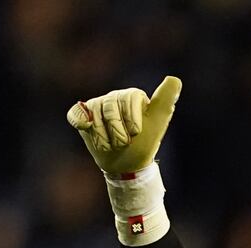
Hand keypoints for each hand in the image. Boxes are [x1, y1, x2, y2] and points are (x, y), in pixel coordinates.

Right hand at [67, 76, 181, 175]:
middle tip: (124, 143)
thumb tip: (174, 80)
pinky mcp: (83, 117)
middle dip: (118, 131)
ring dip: (104, 137)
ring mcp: (96, 106)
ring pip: (94, 114)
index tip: (136, 133)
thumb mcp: (158, 123)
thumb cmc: (144, 143)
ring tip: (112, 145)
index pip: (128, 99)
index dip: (131, 120)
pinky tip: (86, 127)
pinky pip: (76, 114)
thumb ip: (165, 101)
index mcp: (132, 96)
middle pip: (110, 107)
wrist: (127, 165)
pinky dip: (80, 121)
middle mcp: (113, 98)